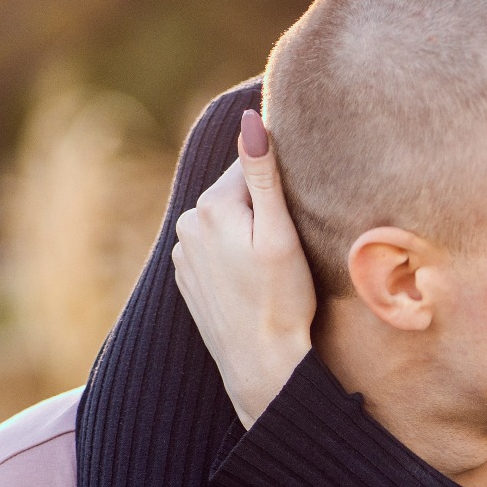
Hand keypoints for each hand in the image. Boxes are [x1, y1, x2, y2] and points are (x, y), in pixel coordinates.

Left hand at [172, 110, 316, 427]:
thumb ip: (264, 174)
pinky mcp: (188, 280)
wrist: (260, 366)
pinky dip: (237, 258)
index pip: (252, 168)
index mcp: (209, 207)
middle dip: (265, 210)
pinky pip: (217, 251)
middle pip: (238, 196)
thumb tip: (251, 120)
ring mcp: (183, 255)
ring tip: (277, 268)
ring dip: (251, 234)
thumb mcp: (281, 234)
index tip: (303, 214)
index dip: (285, 188)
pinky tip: (257, 283)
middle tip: (294, 245)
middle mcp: (187, 226)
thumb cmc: (282, 301)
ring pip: (227, 224)